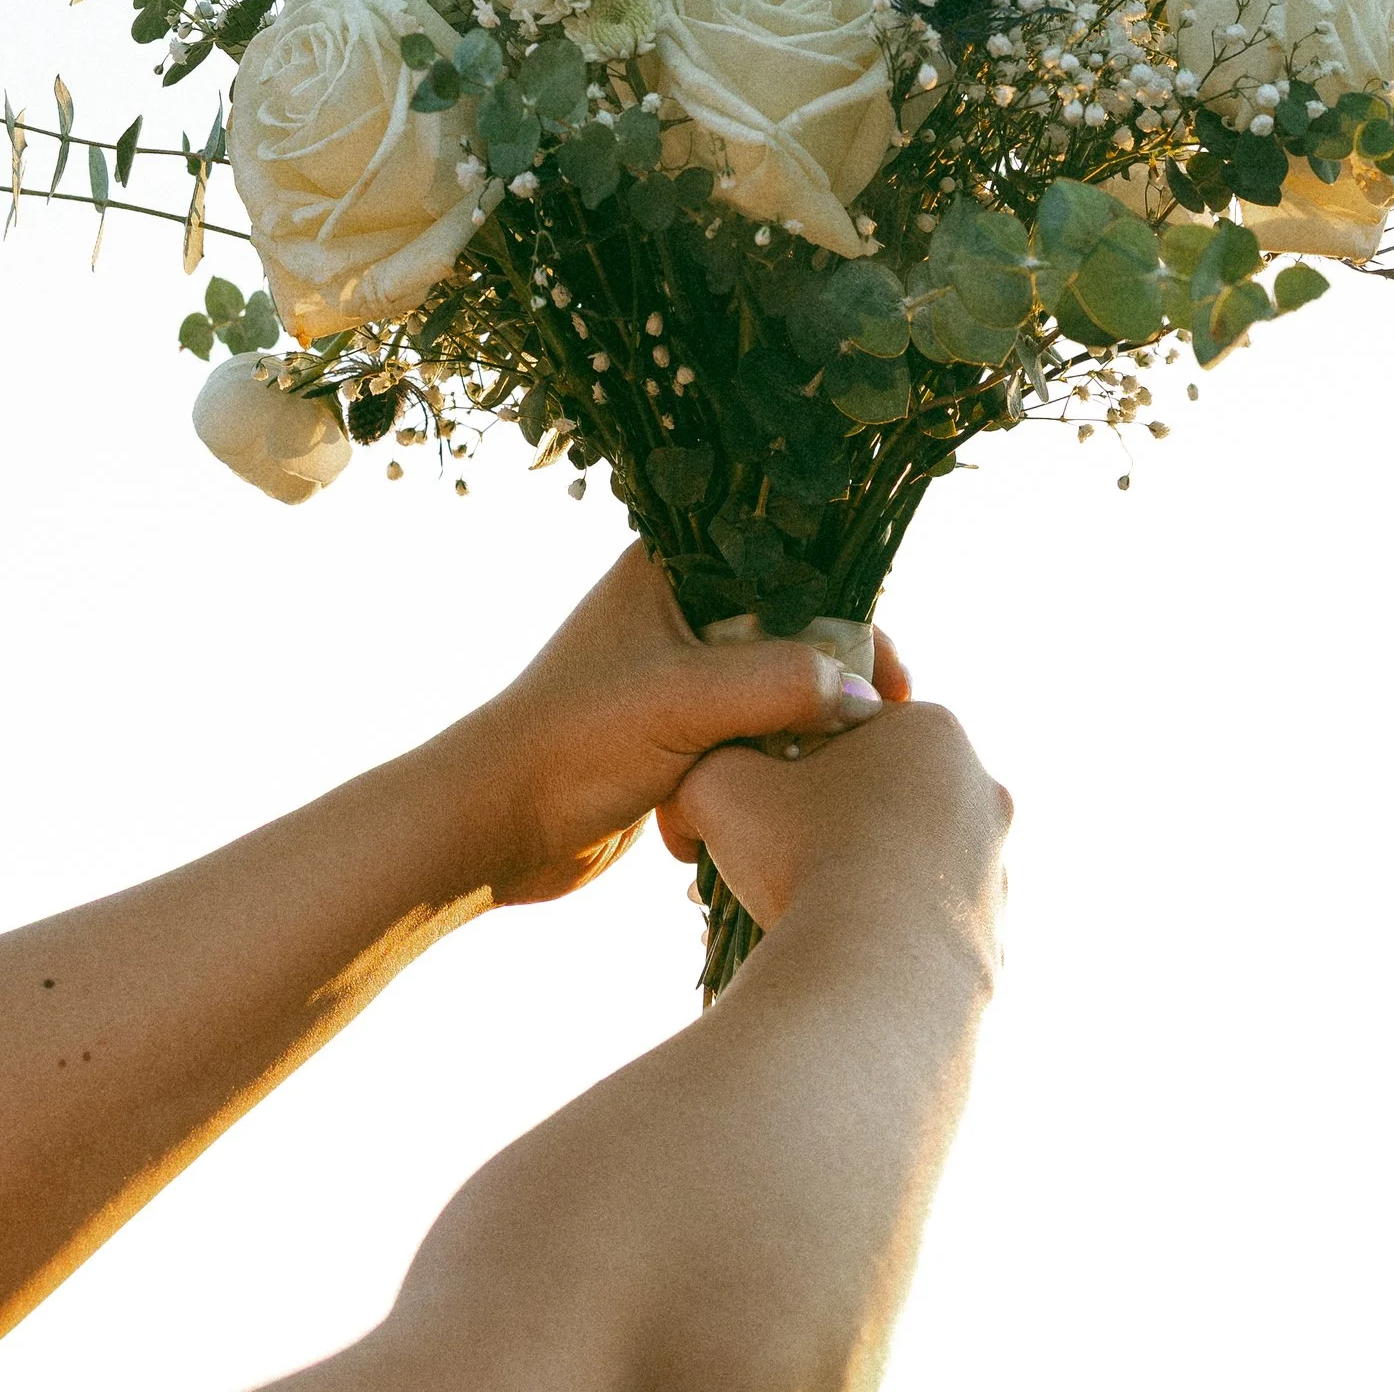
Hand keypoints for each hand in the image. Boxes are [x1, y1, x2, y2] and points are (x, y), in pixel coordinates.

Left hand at [445, 547, 908, 907]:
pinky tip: (779, 802)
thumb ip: (781, 683)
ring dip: (798, 735)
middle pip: (791, 632)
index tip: (896, 680)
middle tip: (886, 733)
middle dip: (832, 684)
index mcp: (672, 567)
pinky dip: (766, 769)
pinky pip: (750, 739)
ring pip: (774, 692)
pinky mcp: (678, 732)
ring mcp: (678, 672)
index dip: (852, 616)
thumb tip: (868, 697)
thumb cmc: (575, 744)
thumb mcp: (686, 701)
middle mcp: (678, 608)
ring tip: (837, 775)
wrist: (497, 825)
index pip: (791, 568)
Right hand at [658, 694, 1011, 946]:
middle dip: (825, 825)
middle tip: (771, 863)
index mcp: (934, 731)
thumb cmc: (800, 859)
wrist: (869, 985)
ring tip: (795, 917)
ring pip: (902, 863)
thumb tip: (710, 773)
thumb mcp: (720, 781)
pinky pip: (919, 926)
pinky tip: (835, 956)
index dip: (795, 763)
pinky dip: (880, 936)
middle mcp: (981, 792)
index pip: (851, 728)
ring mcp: (996, 871)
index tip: (762, 803)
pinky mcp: (994, 942)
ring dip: (852, 881)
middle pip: (881, 796)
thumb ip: (715, 755)